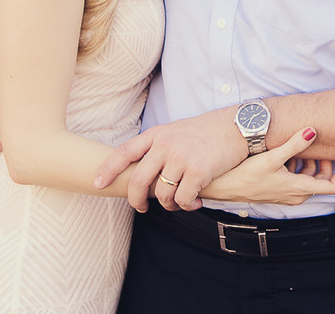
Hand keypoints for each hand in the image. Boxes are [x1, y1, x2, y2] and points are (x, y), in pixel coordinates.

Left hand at [94, 107, 245, 212]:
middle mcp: (166, 145)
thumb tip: (143, 175)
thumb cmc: (207, 132)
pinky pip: (182, 199)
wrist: (237, 126)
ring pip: (161, 194)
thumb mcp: (177, 131)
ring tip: (181, 202)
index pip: (124, 152)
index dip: (108, 169)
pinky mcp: (198, 171)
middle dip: (135, 200)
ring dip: (169, 204)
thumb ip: (159, 147)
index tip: (98, 184)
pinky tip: (196, 201)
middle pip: (137, 180)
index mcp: (157, 135)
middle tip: (142, 208)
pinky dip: (188, 205)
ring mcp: (181, 158)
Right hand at [204, 128, 334, 205]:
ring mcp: (287, 194)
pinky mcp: (278, 191)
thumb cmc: (246, 175)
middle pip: (322, 181)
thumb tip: (313, 131)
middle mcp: (296, 195)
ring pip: (308, 179)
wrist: (224, 187)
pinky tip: (287, 154)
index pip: (333, 186)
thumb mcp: (273, 157)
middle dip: (326, 163)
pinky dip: (298, 167)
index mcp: (299, 189)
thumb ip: (295, 144)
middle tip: (320, 146)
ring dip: (310, 163)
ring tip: (302, 147)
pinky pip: (296, 179)